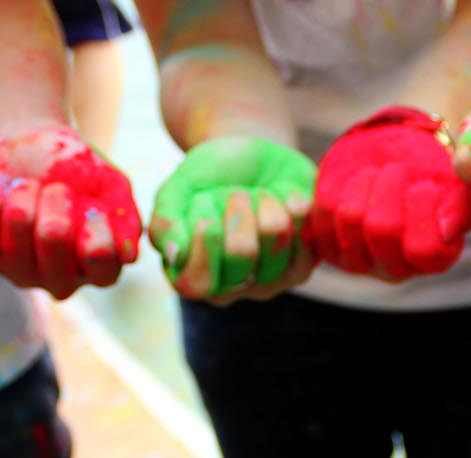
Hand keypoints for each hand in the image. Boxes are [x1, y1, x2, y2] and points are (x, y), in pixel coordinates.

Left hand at [0, 125, 140, 297]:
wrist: (27, 150)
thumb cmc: (78, 171)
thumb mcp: (111, 185)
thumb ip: (126, 218)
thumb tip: (129, 256)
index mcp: (99, 269)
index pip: (99, 255)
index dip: (94, 220)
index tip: (92, 204)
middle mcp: (62, 280)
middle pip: (53, 235)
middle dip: (56, 195)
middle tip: (56, 189)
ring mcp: (22, 273)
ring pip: (18, 225)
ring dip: (25, 192)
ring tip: (28, 186)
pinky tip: (3, 191)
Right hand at [150, 137, 315, 302]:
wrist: (251, 157)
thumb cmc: (209, 178)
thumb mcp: (178, 190)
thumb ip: (165, 221)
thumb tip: (174, 254)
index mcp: (192, 274)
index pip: (195, 283)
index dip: (204, 245)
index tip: (206, 215)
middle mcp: (230, 287)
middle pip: (240, 257)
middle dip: (237, 210)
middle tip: (235, 194)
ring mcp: (268, 280)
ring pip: (275, 244)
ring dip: (265, 204)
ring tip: (258, 194)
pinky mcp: (301, 265)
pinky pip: (305, 239)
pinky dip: (293, 205)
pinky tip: (283, 197)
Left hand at [309, 107, 470, 280]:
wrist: (400, 165)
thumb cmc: (436, 179)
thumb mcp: (460, 188)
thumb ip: (462, 207)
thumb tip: (446, 229)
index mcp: (434, 260)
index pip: (425, 250)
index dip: (423, 211)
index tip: (426, 186)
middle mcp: (396, 269)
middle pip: (383, 229)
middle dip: (391, 185)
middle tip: (399, 169)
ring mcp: (359, 261)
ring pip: (351, 216)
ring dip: (366, 181)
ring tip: (379, 172)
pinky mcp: (328, 245)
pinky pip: (324, 209)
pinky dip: (341, 184)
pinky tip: (357, 180)